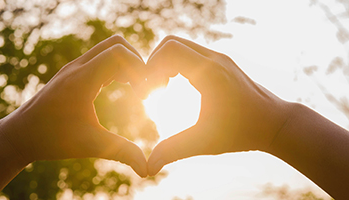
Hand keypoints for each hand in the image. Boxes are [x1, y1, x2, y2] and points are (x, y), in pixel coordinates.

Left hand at [0, 35, 147, 176]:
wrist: (20, 135)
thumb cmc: (53, 140)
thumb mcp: (91, 145)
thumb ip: (122, 153)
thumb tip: (147, 170)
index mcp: (82, 79)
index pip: (119, 53)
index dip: (139, 69)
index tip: (142, 95)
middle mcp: (78, 67)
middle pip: (117, 43)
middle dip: (137, 62)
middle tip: (143, 87)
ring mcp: (74, 68)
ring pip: (108, 48)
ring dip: (126, 63)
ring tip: (134, 88)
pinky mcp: (73, 73)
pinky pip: (100, 57)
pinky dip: (116, 67)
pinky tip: (119, 86)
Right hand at [145, 36, 290, 175]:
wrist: (274, 123)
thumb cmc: (242, 132)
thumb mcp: (205, 142)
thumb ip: (174, 150)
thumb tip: (149, 167)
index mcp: (210, 73)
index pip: (169, 51)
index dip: (150, 69)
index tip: (148, 94)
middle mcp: (214, 59)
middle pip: (170, 43)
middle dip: (153, 64)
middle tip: (153, 89)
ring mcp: (218, 58)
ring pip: (180, 45)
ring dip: (164, 62)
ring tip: (162, 88)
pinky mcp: (220, 62)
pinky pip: (190, 52)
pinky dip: (176, 63)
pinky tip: (176, 85)